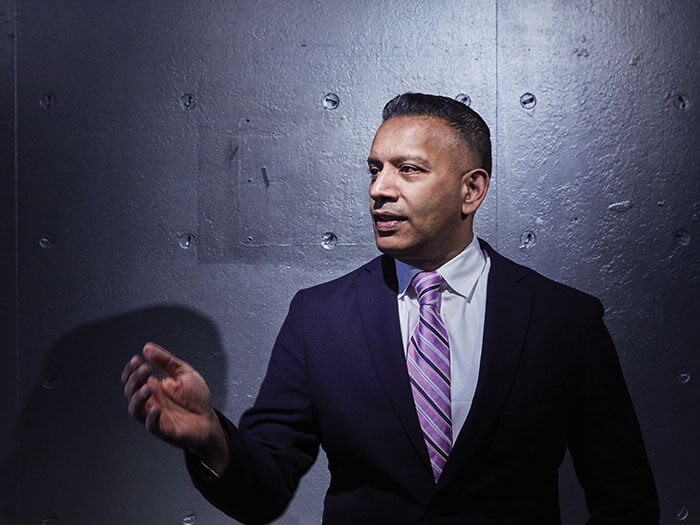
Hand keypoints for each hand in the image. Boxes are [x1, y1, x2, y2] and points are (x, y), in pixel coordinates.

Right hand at [121, 342, 228, 470]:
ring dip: (138, 398)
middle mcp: (151, 401)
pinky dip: (151, 418)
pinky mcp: (164, 430)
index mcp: (154, 387)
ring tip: (147, 388)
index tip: (136, 360)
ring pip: (136, 410)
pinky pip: (151, 426)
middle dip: (135, 380)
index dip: (131, 370)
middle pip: (131, 392)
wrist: (210, 419)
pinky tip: (156, 409)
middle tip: (144, 370)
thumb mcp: (183, 373)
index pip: (133, 379)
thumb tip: (148, 348)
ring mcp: (155, 416)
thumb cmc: (196, 399)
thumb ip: (165, 361)